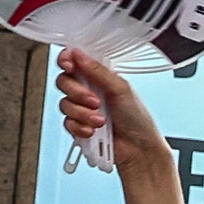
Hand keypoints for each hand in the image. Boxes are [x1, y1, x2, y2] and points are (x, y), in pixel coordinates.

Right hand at [53, 47, 166, 171]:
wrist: (139, 150)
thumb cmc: (138, 120)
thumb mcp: (121, 89)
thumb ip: (97, 71)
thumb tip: (78, 53)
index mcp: (99, 77)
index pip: (74, 62)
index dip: (67, 60)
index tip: (69, 65)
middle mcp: (88, 91)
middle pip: (64, 81)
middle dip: (77, 92)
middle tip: (95, 101)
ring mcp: (83, 109)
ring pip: (64, 104)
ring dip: (82, 113)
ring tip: (101, 120)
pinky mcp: (79, 127)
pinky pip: (67, 123)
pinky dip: (80, 127)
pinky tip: (94, 131)